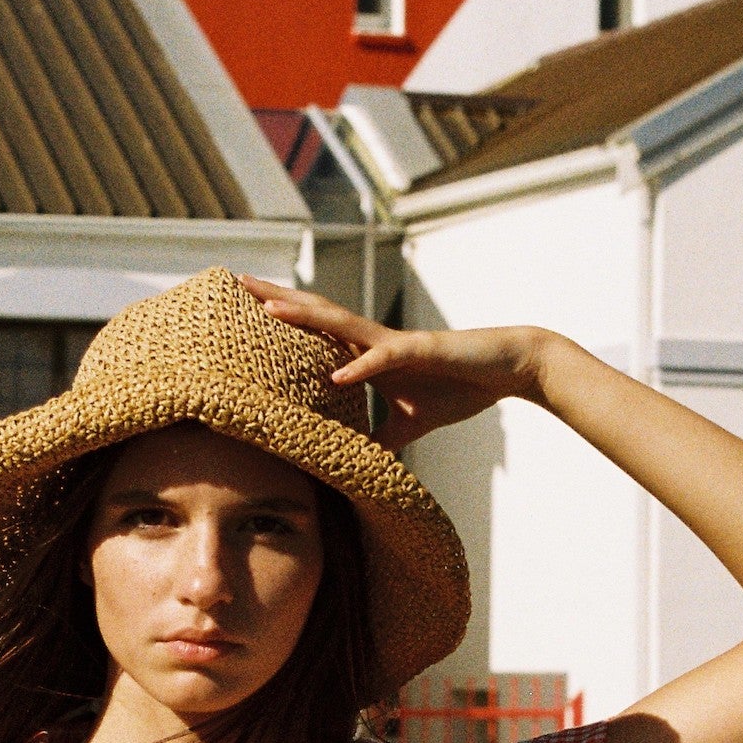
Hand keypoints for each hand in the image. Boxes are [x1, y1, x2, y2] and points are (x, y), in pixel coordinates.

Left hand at [245, 282, 546, 449]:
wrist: (507, 368)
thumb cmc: (461, 387)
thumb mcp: (411, 423)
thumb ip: (381, 436)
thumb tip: (355, 462)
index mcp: (369, 354)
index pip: (314, 332)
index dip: (279, 319)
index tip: (241, 308)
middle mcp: (375, 341)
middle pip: (316, 314)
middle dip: (276, 298)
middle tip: (236, 280)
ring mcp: (398, 343)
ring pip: (343, 324)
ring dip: (305, 317)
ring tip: (267, 309)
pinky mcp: (424, 351)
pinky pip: (387, 359)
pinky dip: (361, 368)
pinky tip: (337, 375)